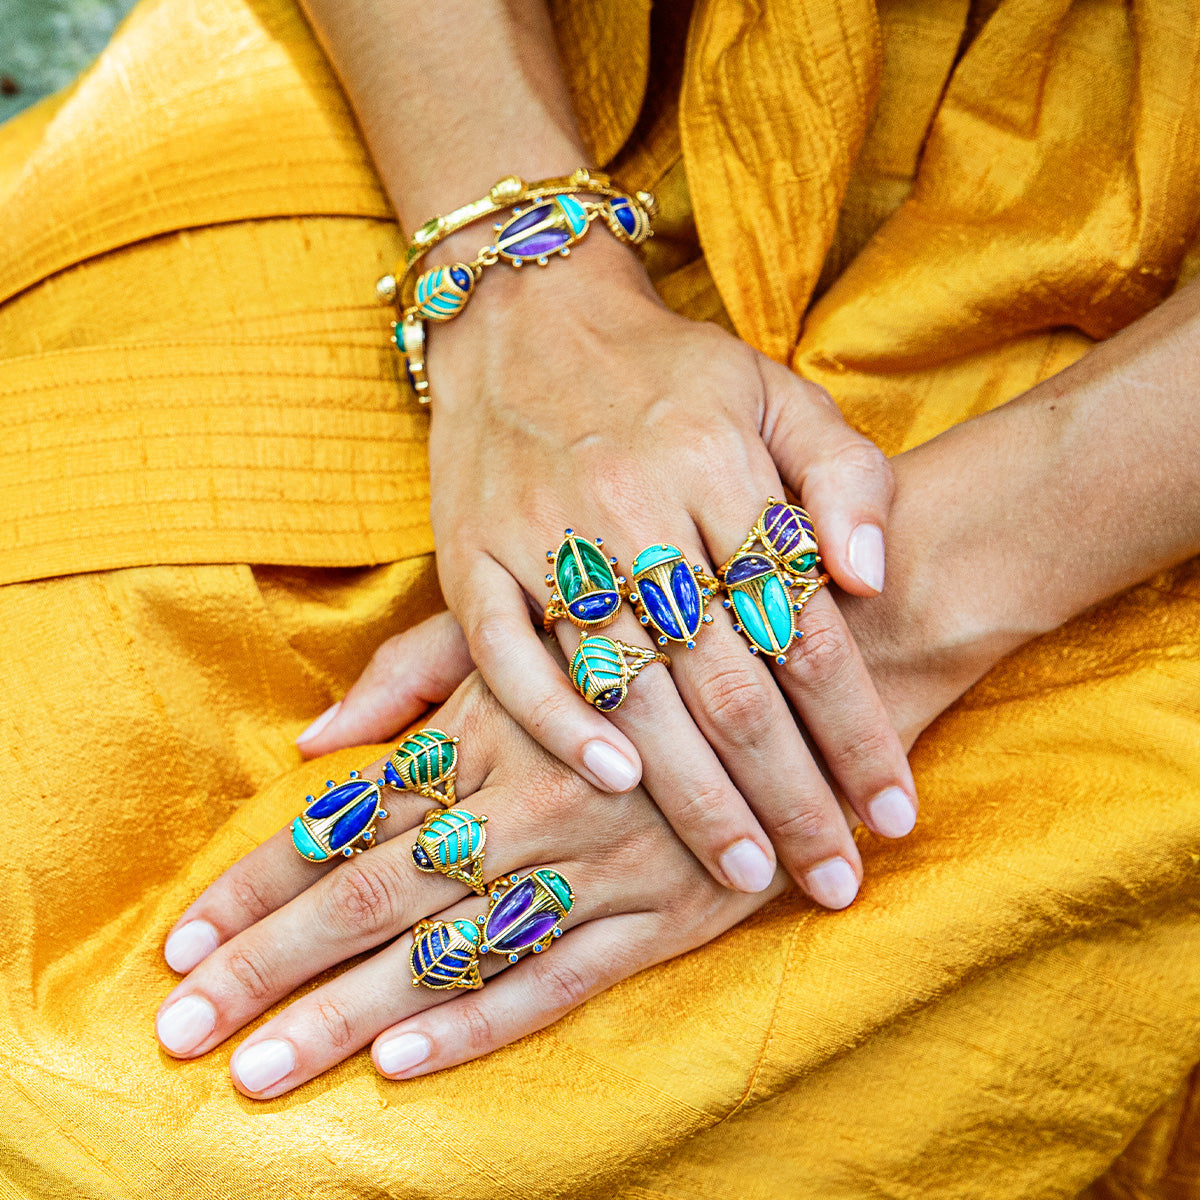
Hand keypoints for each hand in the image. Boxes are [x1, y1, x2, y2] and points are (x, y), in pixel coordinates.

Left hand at [157, 674, 784, 1097]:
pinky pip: (559, 979)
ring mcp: (595, 863)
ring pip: (446, 950)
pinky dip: (479, 1022)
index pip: (345, 821)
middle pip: (371, 895)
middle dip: (268, 966)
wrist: (815, 656)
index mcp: (488, 729)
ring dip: (343, 1014)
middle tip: (181, 1028)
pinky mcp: (667, 913)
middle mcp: (527, 798)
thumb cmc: (666, 629)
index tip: (181, 942)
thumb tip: (317, 737)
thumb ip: (423, 671)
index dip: (258, 884)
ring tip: (255, 1068)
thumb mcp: (542, 625)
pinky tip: (401, 1061)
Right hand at [362, 233, 915, 908]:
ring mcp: (547, 535)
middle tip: (830, 878)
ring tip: (746, 872)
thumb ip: (844, 477)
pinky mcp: (475, 559)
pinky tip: (615, 785)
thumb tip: (876, 577)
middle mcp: (637, 506)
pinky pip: (511, 658)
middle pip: (729, 680)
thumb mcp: (777, 393)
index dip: (857, 730)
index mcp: (722, 465)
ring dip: (692, 789)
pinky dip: (561, 722)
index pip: (808, 628)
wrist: (527, 320)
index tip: (890, 814)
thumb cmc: (668, 373)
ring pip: (634, 686)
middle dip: (789, 793)